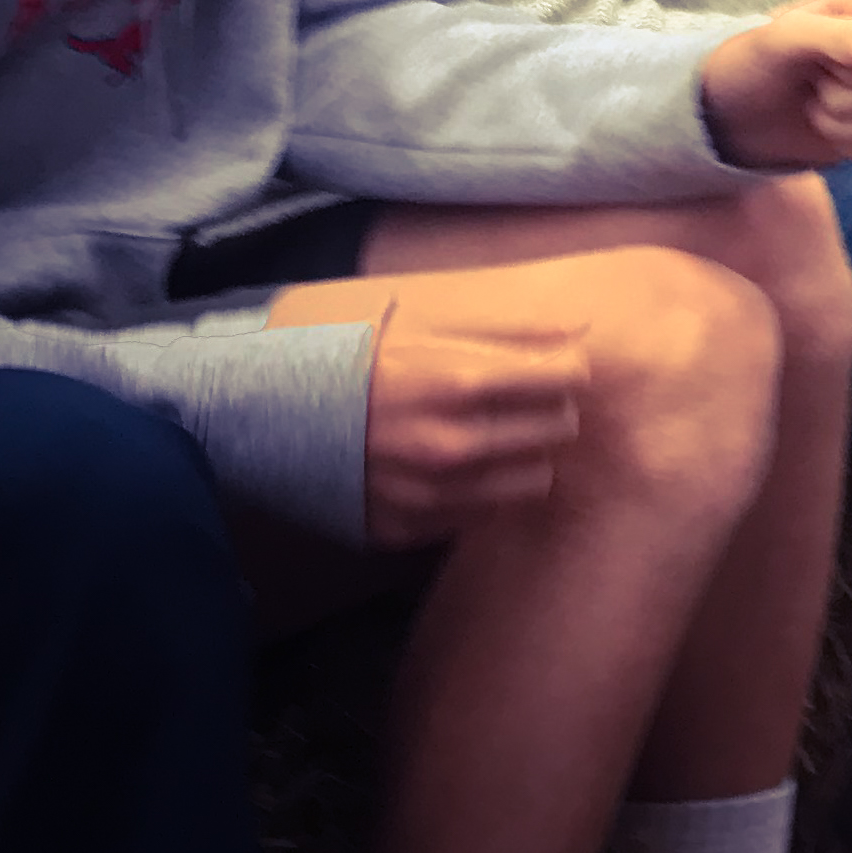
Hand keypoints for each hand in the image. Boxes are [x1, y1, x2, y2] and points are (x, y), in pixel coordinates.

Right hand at [360, 308, 589, 547]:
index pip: (568, 376)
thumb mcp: (427, 331)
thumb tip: (581, 326)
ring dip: (526, 457)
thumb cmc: (356, 367)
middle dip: (551, 409)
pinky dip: (484, 492)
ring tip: (495, 439)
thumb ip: (508, 329)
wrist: (270, 419)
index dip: (566, 367)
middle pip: (562, 427)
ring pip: (537, 479)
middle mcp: (453, 443)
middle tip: (522, 402)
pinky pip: (486, 514)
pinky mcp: (413, 526)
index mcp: (460, 382)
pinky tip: (456, 471)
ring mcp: (434, 492)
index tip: (552, 367)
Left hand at [702, 0, 851, 167]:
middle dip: (844, 96)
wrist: (730, 109)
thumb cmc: (751, 62)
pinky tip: (829, 124)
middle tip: (811, 79)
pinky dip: (851, 146)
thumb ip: (845, 36)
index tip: (819, 61)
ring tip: (814, 100)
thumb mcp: (784, 39)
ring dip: (841, 124)